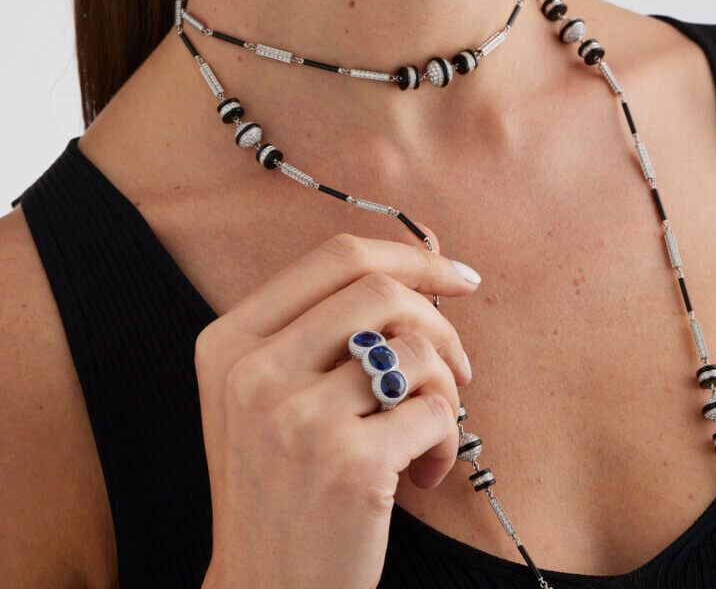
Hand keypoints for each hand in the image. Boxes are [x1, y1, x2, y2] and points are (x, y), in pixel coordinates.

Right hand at [194, 227, 479, 588]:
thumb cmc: (281, 488)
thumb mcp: (265, 396)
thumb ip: (320, 328)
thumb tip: (422, 262)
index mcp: (229, 343)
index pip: (334, 257)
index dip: (409, 256)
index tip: (457, 277)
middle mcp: (254, 372)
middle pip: (379, 291)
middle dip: (439, 322)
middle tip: (457, 367)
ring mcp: (298, 419)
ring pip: (414, 349)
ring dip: (447, 387)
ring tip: (433, 430)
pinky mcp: (348, 465)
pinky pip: (433, 411)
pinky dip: (447, 438)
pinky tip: (426, 473)